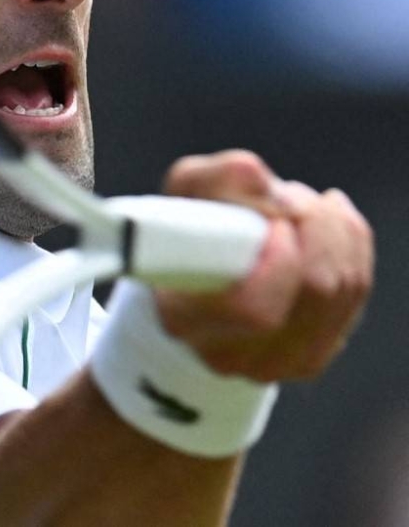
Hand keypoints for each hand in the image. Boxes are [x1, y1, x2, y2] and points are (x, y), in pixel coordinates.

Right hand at [154, 150, 373, 381]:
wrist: (190, 288)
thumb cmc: (184, 240)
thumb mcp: (183, 195)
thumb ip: (217, 178)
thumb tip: (260, 177)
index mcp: (184, 319)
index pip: (256, 308)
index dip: (281, 258)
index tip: (272, 220)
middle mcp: (229, 354)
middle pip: (315, 291)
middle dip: (315, 225)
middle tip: (290, 196)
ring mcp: (274, 363)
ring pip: (343, 288)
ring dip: (334, 230)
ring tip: (302, 206)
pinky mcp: (309, 357)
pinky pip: (356, 293)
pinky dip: (350, 245)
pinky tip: (326, 224)